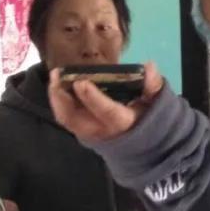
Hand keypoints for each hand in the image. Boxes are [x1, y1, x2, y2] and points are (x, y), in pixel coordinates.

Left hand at [48, 62, 163, 142]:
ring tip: (55, 76)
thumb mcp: (154, 101)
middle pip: (75, 119)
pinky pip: (65, 117)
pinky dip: (58, 101)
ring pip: (66, 119)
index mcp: (122, 122)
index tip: (81, 82)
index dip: (93, 98)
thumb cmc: (146, 116)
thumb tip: (149, 66)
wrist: (142, 144)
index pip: (106, 112)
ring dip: (56, 98)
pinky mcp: (80, 129)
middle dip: (62, 98)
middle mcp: (101, 130)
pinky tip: (57, 83)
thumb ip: (152, 85)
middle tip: (58, 74)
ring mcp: (88, 132)